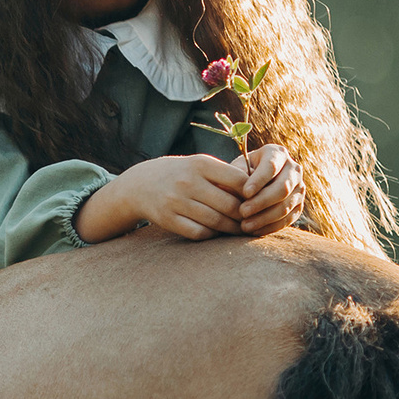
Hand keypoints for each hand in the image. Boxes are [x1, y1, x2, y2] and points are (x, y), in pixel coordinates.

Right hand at [76, 154, 244, 242]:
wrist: (140, 184)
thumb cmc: (181, 174)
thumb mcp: (200, 165)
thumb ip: (225, 175)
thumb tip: (258, 193)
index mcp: (200, 164)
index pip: (238, 180)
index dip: (252, 194)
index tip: (257, 201)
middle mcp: (187, 182)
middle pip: (229, 205)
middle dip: (244, 215)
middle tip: (253, 221)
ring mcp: (176, 202)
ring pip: (215, 221)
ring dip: (231, 228)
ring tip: (240, 229)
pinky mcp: (168, 219)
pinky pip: (199, 232)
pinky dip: (212, 234)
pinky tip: (217, 232)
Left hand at [236, 145, 303, 235]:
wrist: (252, 184)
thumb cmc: (239, 173)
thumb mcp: (235, 169)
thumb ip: (235, 177)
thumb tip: (233, 190)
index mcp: (277, 153)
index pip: (271, 166)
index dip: (259, 180)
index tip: (244, 193)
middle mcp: (293, 169)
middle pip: (283, 187)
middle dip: (262, 202)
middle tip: (242, 212)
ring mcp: (299, 188)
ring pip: (286, 206)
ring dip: (264, 218)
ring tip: (244, 226)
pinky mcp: (298, 206)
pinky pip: (287, 219)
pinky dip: (270, 227)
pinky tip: (254, 231)